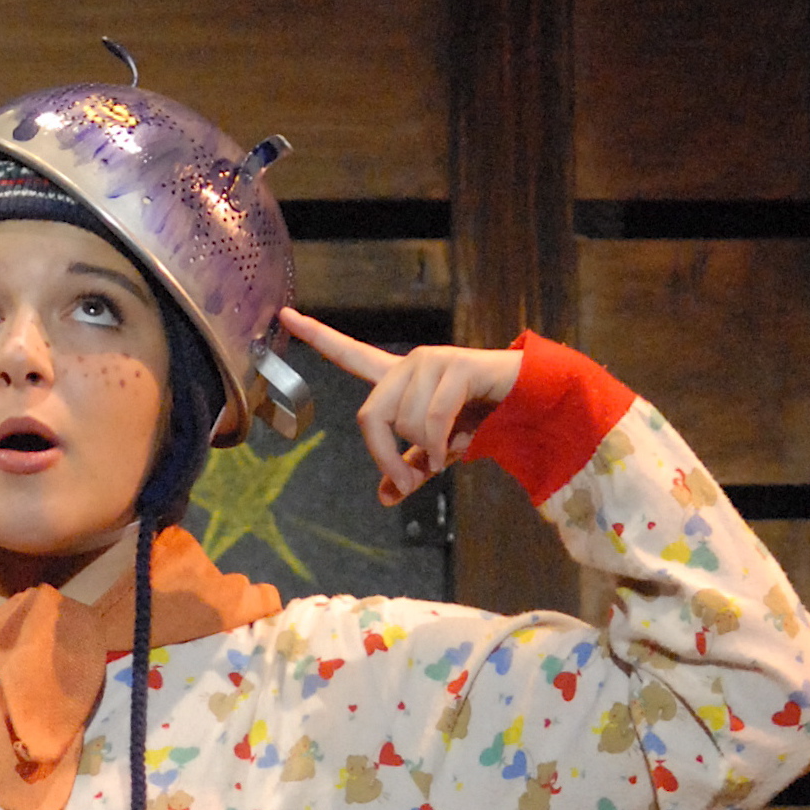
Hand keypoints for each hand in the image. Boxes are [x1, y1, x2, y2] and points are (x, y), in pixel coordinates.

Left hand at [282, 312, 522, 505]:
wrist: (524, 402)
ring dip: (425, 452)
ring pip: (404, 423)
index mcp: (397, 379)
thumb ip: (410, 469)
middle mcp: (408, 364)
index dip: (317, 336)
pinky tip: (451, 453)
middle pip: (369, 415)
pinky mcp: (456, 366)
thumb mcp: (436, 452)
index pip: (349, 354)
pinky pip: (430, 419)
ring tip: (447, 453)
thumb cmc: (477, 421)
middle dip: (386, 456)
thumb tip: (386, 496)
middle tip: (408, 482)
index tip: (284, 314)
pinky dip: (438, 447)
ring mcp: (431, 362)